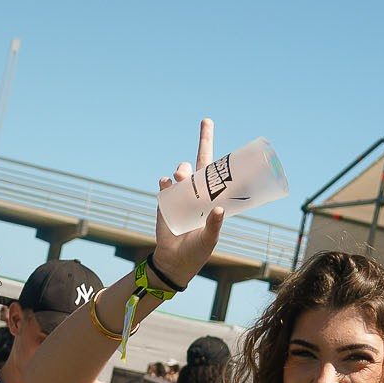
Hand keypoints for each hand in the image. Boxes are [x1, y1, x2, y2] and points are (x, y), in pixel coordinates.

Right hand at [150, 118, 226, 287]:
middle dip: (202, 140)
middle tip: (203, 132)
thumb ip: (214, 225)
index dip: (210, 144)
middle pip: (197, 161)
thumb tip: (219, 210)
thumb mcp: (210, 238)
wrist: (174, 262)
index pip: (213, 166)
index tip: (207, 120)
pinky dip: (166, 183)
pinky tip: (167, 183)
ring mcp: (179, 196)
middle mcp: (196, 191)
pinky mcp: (164, 203)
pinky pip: (164, 187)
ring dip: (183, 171)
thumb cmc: (197, 250)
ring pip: (182, 172)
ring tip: (181, 177)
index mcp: (210, 196)